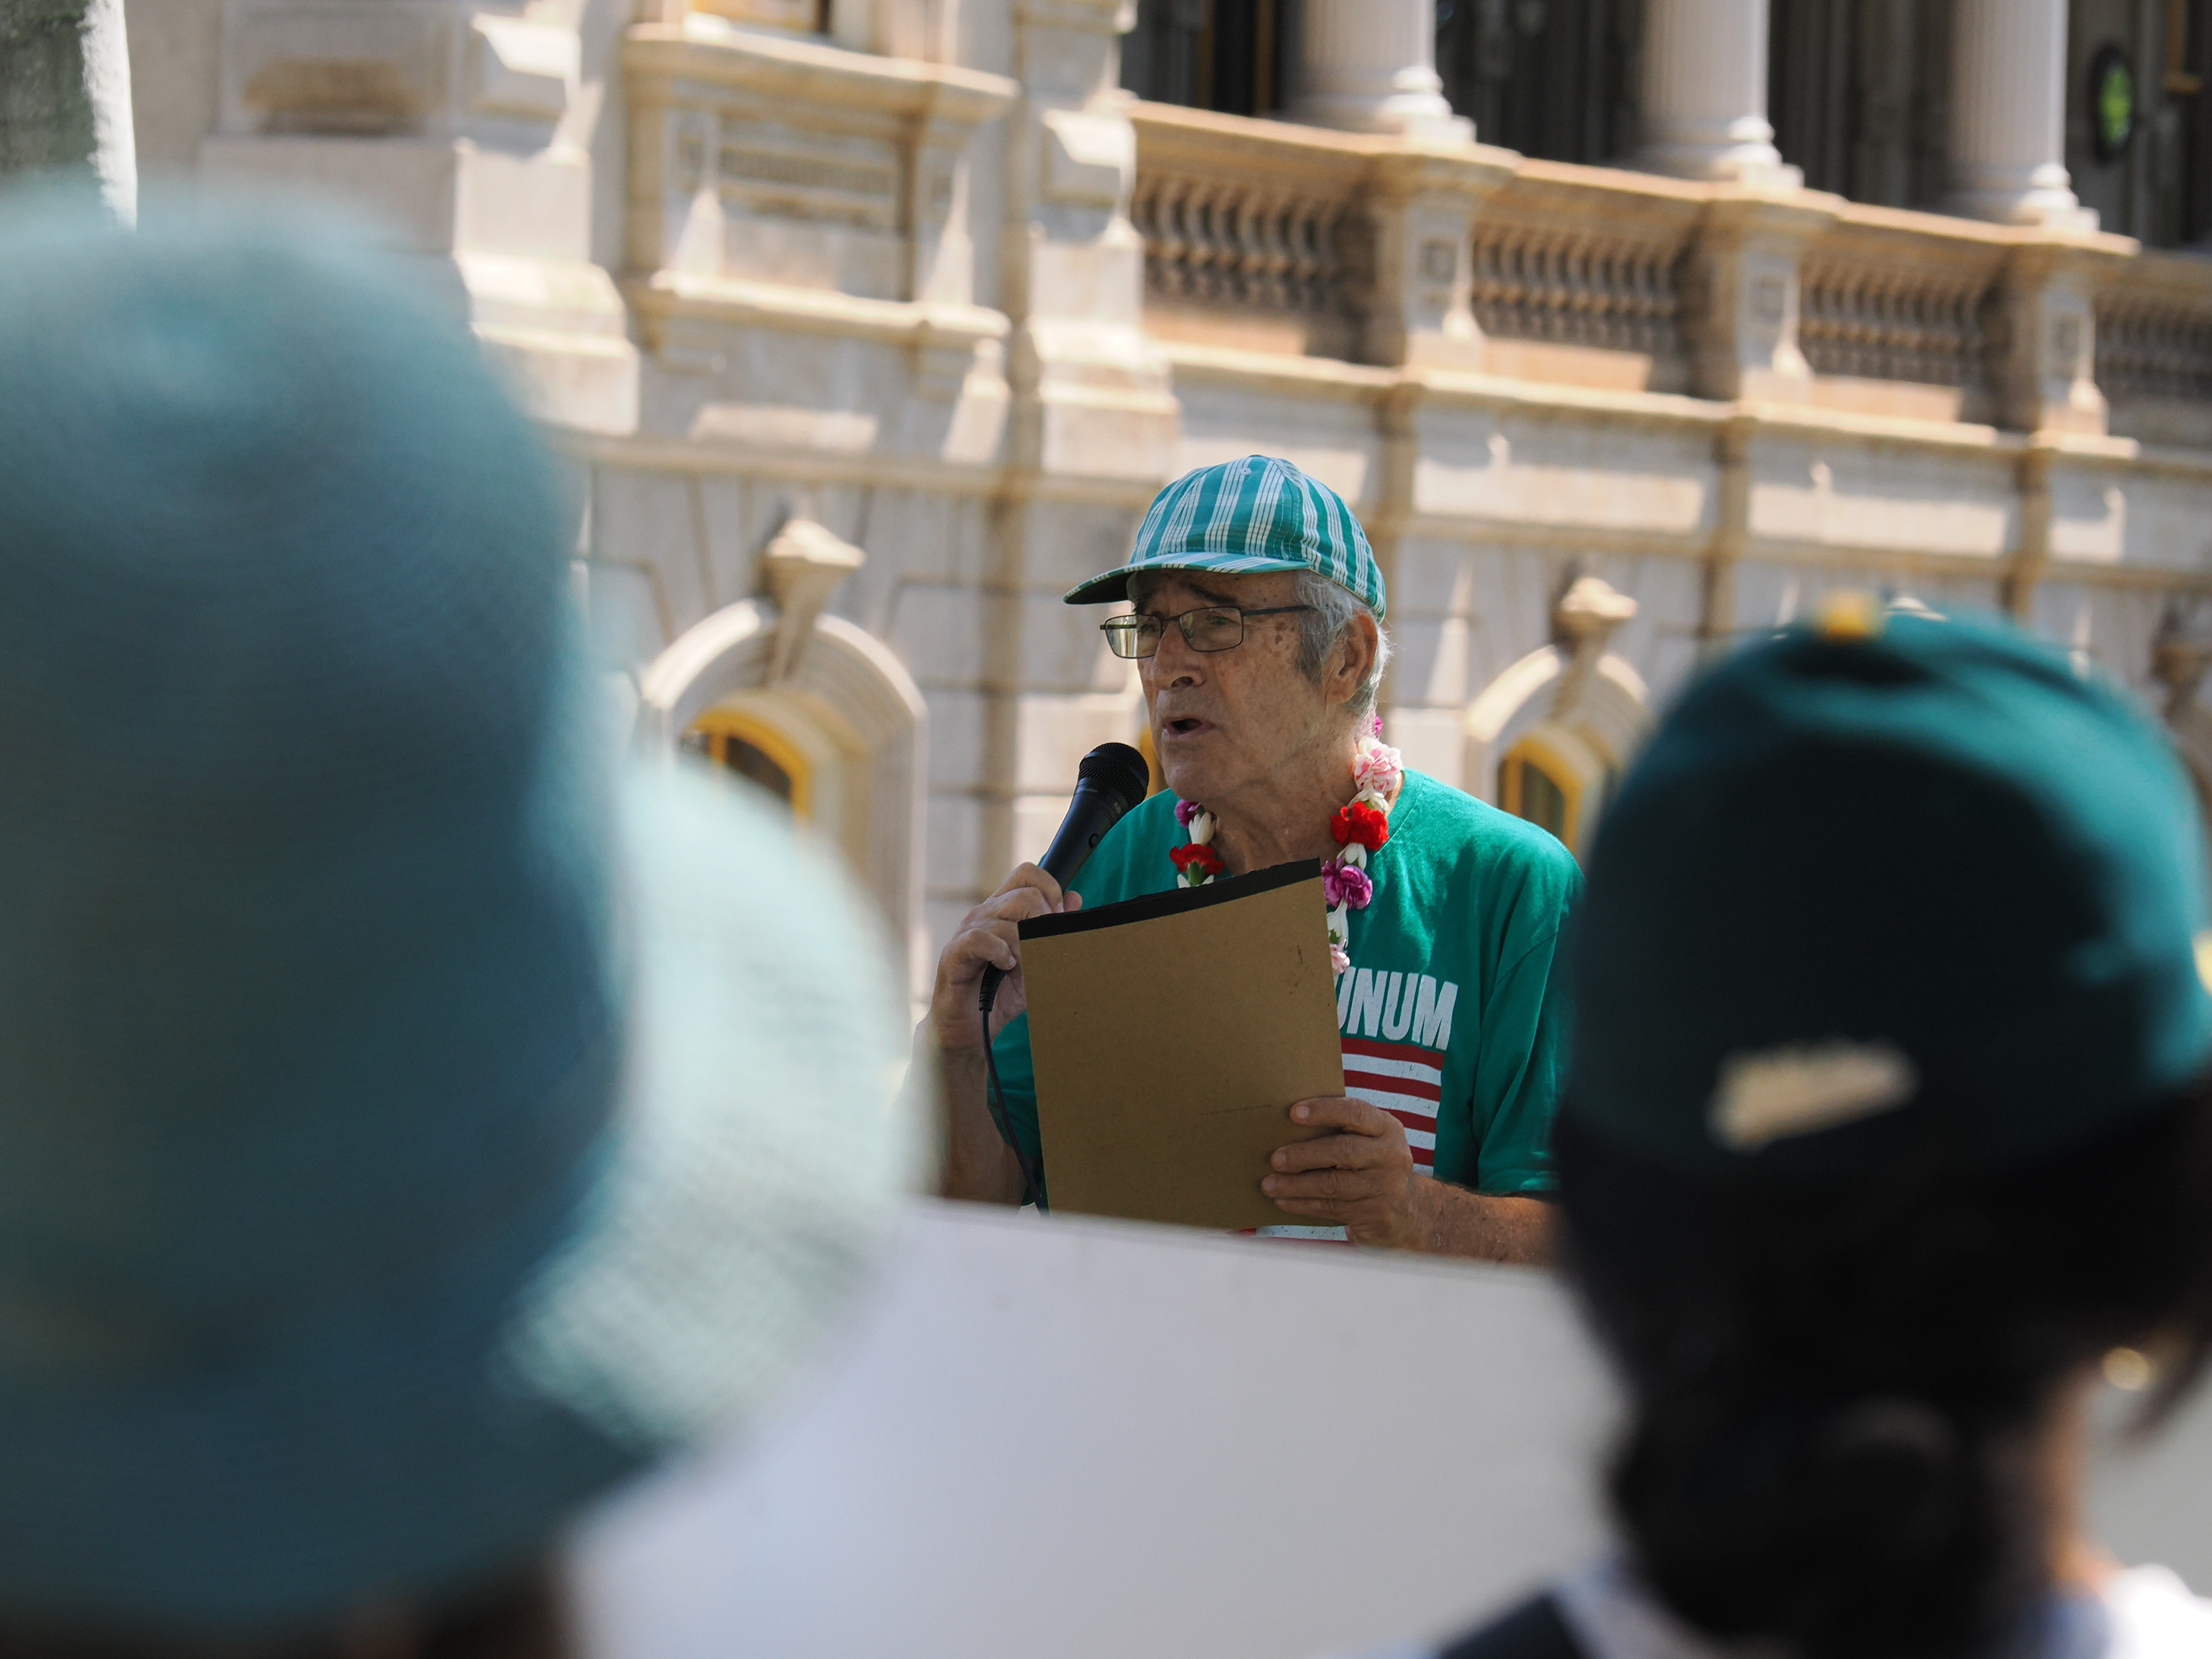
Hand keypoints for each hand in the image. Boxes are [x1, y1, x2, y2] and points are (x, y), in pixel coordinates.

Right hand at [927, 863, 1080, 1051]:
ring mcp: (967, 931)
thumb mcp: (1036, 961)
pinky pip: (981, 940)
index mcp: (1003, 910)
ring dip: (1025, 947)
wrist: (968, 1027)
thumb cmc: (1000, 993)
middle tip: (1043, 950)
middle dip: (1043, 923)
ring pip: (1007, 920)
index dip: (1050, 889)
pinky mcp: (955, 953)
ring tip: (1024, 967)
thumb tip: (1075, 898)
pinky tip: (1007, 967)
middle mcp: (984, 914)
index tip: (1058, 918)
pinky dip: (1001, 953)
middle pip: (1024, 895)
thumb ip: (1053, 931)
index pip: (1026, 874)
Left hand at [1261, 1096, 1423, 1248]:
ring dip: (1296, 1185)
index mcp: (1387, 1128)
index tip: (1293, 1112)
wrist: (1406, 1211)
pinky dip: (1303, 1205)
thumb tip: (1285, 1125)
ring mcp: (1386, 1188)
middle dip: (1304, 1154)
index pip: (1356, 1113)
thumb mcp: (1369, 1142)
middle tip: (1275, 1158)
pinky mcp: (1375, 1215)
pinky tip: (1283, 1201)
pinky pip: (1332, 1208)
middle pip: (1344, 1151)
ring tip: (1269, 1184)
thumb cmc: (1371, 1165)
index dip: (1324, 1111)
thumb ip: (1341, 1130)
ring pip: (1334, 1185)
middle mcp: (1392, 1156)